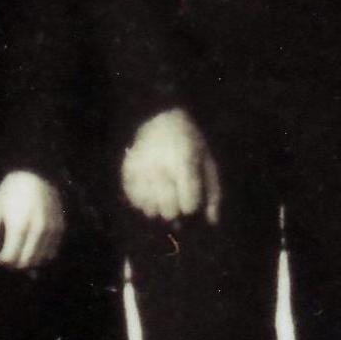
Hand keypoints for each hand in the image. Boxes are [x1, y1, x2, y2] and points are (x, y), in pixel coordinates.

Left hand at [0, 170, 66, 270]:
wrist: (35, 174)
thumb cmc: (9, 194)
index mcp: (18, 226)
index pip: (10, 259)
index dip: (1, 261)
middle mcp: (37, 230)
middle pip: (25, 263)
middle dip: (14, 264)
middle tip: (8, 255)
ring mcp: (51, 230)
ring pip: (39, 261)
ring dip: (28, 262)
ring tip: (20, 251)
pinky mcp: (60, 228)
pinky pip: (51, 253)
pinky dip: (41, 256)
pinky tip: (32, 247)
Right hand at [121, 109, 220, 224]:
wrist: (161, 117)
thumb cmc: (190, 143)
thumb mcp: (207, 162)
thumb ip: (212, 193)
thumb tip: (212, 222)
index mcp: (184, 163)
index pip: (188, 205)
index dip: (191, 205)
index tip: (191, 198)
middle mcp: (160, 167)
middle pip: (169, 212)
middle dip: (175, 210)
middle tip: (176, 199)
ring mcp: (141, 170)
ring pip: (150, 210)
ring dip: (159, 208)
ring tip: (162, 195)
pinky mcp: (127, 171)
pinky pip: (134, 202)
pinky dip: (143, 203)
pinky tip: (149, 192)